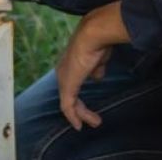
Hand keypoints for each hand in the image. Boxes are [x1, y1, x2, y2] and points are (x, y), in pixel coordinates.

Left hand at [55, 2, 128, 130]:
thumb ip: (97, 68)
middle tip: (95, 120)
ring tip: (96, 122)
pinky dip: (74, 117)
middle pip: (69, 95)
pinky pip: (68, 106)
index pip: (72, 83)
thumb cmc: (98, 42)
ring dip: (83, 114)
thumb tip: (97, 76)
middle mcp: (62, 72)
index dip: (79, 96)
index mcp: (69, 64)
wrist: (92, 36)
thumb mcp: (99, 58)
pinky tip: (80, 125)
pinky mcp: (67, 87)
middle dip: (81, 109)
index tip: (88, 107)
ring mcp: (63, 80)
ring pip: (69, 103)